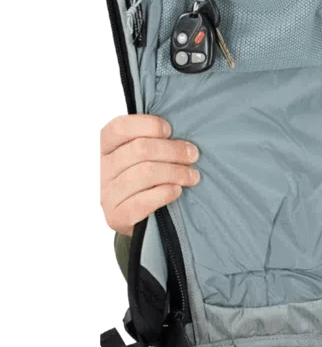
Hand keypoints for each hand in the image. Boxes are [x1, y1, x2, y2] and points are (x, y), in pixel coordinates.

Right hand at [100, 115, 199, 235]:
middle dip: (173, 150)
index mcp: (107, 148)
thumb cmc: (147, 183)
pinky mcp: (116, 216)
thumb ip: (155, 142)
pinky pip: (141, 202)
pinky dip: (163, 193)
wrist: (140, 222)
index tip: (170, 130)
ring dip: (175, 172)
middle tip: (193, 155)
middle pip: (140, 150)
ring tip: (193, 176)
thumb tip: (181, 128)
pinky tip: (177, 190)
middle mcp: (103, 169)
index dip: (148, 125)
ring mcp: (107, 194)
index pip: (120, 128)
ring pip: (145, 174)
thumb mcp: (145, 158)